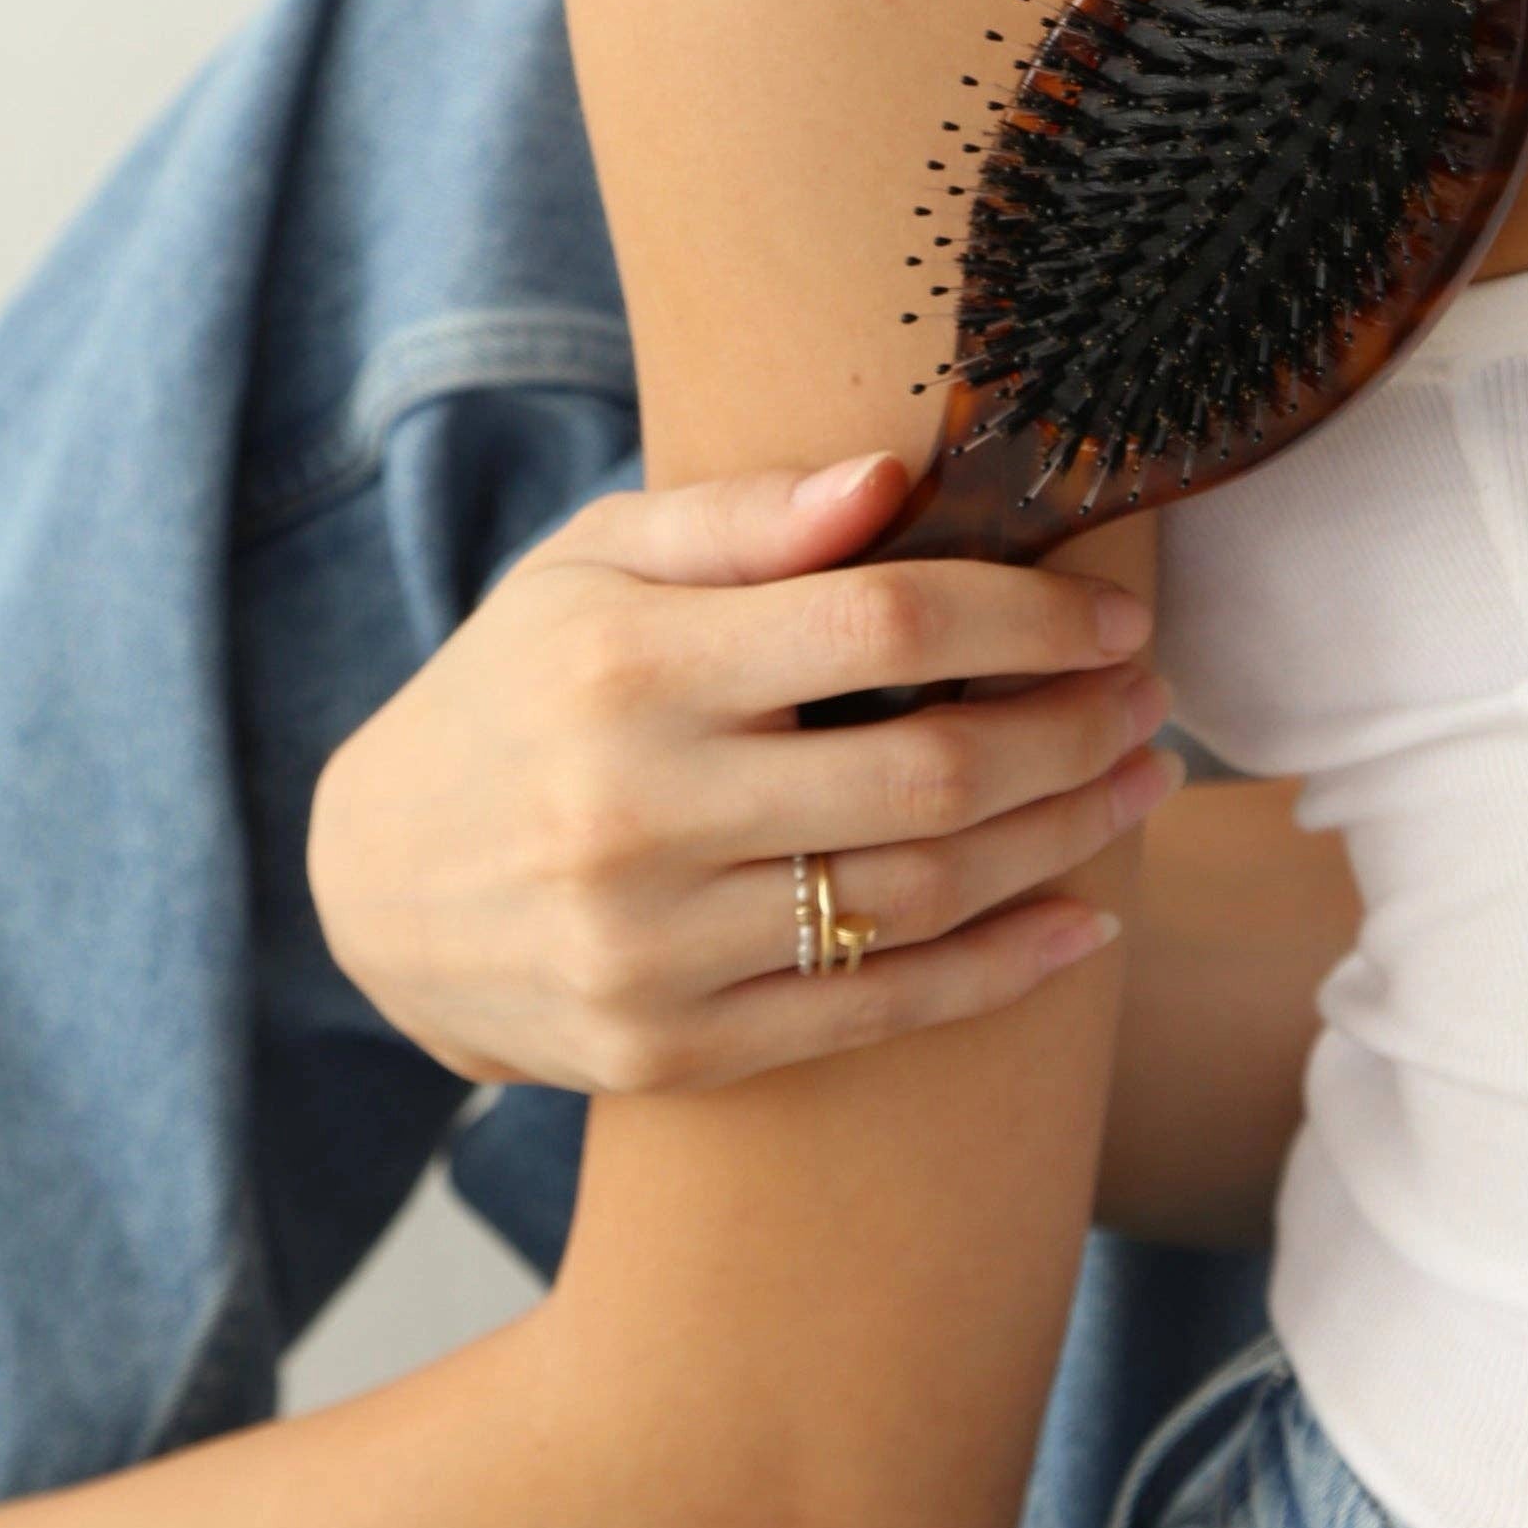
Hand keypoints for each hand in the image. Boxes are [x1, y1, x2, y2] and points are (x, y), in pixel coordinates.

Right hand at [305, 451, 1179, 1094]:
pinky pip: (874, 1013)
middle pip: (930, 771)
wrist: (374, 887)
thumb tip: (892, 476)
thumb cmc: (518, 686)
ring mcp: (652, 947)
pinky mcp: (668, 1052)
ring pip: (921, 894)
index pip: (883, 626)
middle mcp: (637, 810)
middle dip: (1075, 733)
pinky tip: (1085, 925)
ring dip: (1064, 841)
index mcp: (629, 663)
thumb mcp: (593, 564)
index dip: (1027, 622)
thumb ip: (741, 519)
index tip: (1115, 618)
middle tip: (1153, 702)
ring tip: (1139, 789)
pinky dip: (1001, 973)